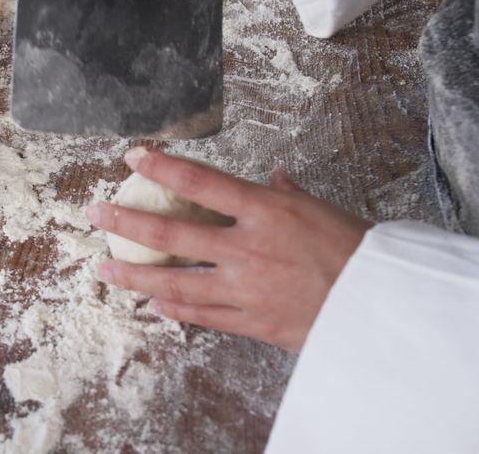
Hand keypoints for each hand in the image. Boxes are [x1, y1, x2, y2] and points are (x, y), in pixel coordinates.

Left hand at [85, 148, 371, 351]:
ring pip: (175, 281)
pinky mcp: (250, 321)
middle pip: (172, 231)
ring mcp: (244, 287)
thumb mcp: (321, 210)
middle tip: (95, 214)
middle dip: (126, 222)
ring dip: (134, 274)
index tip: (133, 157)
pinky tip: (151, 303)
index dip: (162, 166)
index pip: (201, 181)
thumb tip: (273, 178)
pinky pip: (202, 315)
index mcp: (265, 210)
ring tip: (105, 269)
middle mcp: (247, 247)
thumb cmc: (357, 251)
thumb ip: (286, 195)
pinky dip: (173, 309)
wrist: (384, 305)